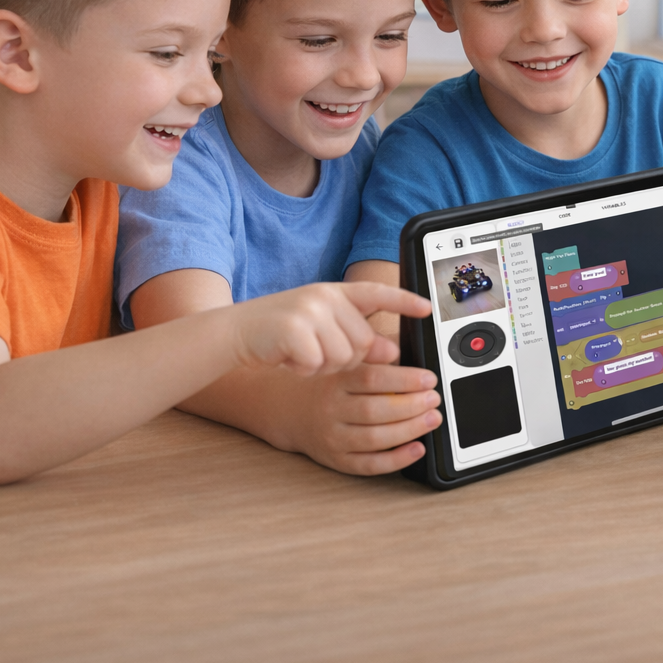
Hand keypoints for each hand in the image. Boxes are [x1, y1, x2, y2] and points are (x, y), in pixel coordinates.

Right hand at [231, 282, 429, 376]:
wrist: (234, 332)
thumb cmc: (281, 332)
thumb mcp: (321, 327)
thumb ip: (355, 334)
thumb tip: (390, 351)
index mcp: (335, 293)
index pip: (377, 293)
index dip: (404, 300)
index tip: (428, 307)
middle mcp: (325, 297)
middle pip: (363, 342)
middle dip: (344, 358)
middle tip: (317, 352)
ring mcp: (309, 311)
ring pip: (342, 357)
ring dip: (323, 365)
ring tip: (302, 354)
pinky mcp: (293, 330)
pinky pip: (317, 364)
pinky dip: (304, 369)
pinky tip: (288, 359)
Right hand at [286, 344, 444, 475]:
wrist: (287, 408)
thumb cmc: (328, 382)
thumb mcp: (346, 360)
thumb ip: (375, 353)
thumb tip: (410, 345)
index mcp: (336, 380)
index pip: (372, 378)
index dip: (405, 379)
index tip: (428, 378)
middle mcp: (331, 409)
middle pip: (375, 410)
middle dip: (412, 406)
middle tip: (434, 399)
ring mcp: (333, 437)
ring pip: (374, 439)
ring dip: (409, 430)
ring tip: (432, 419)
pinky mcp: (336, 459)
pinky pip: (368, 465)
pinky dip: (396, 460)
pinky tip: (417, 448)